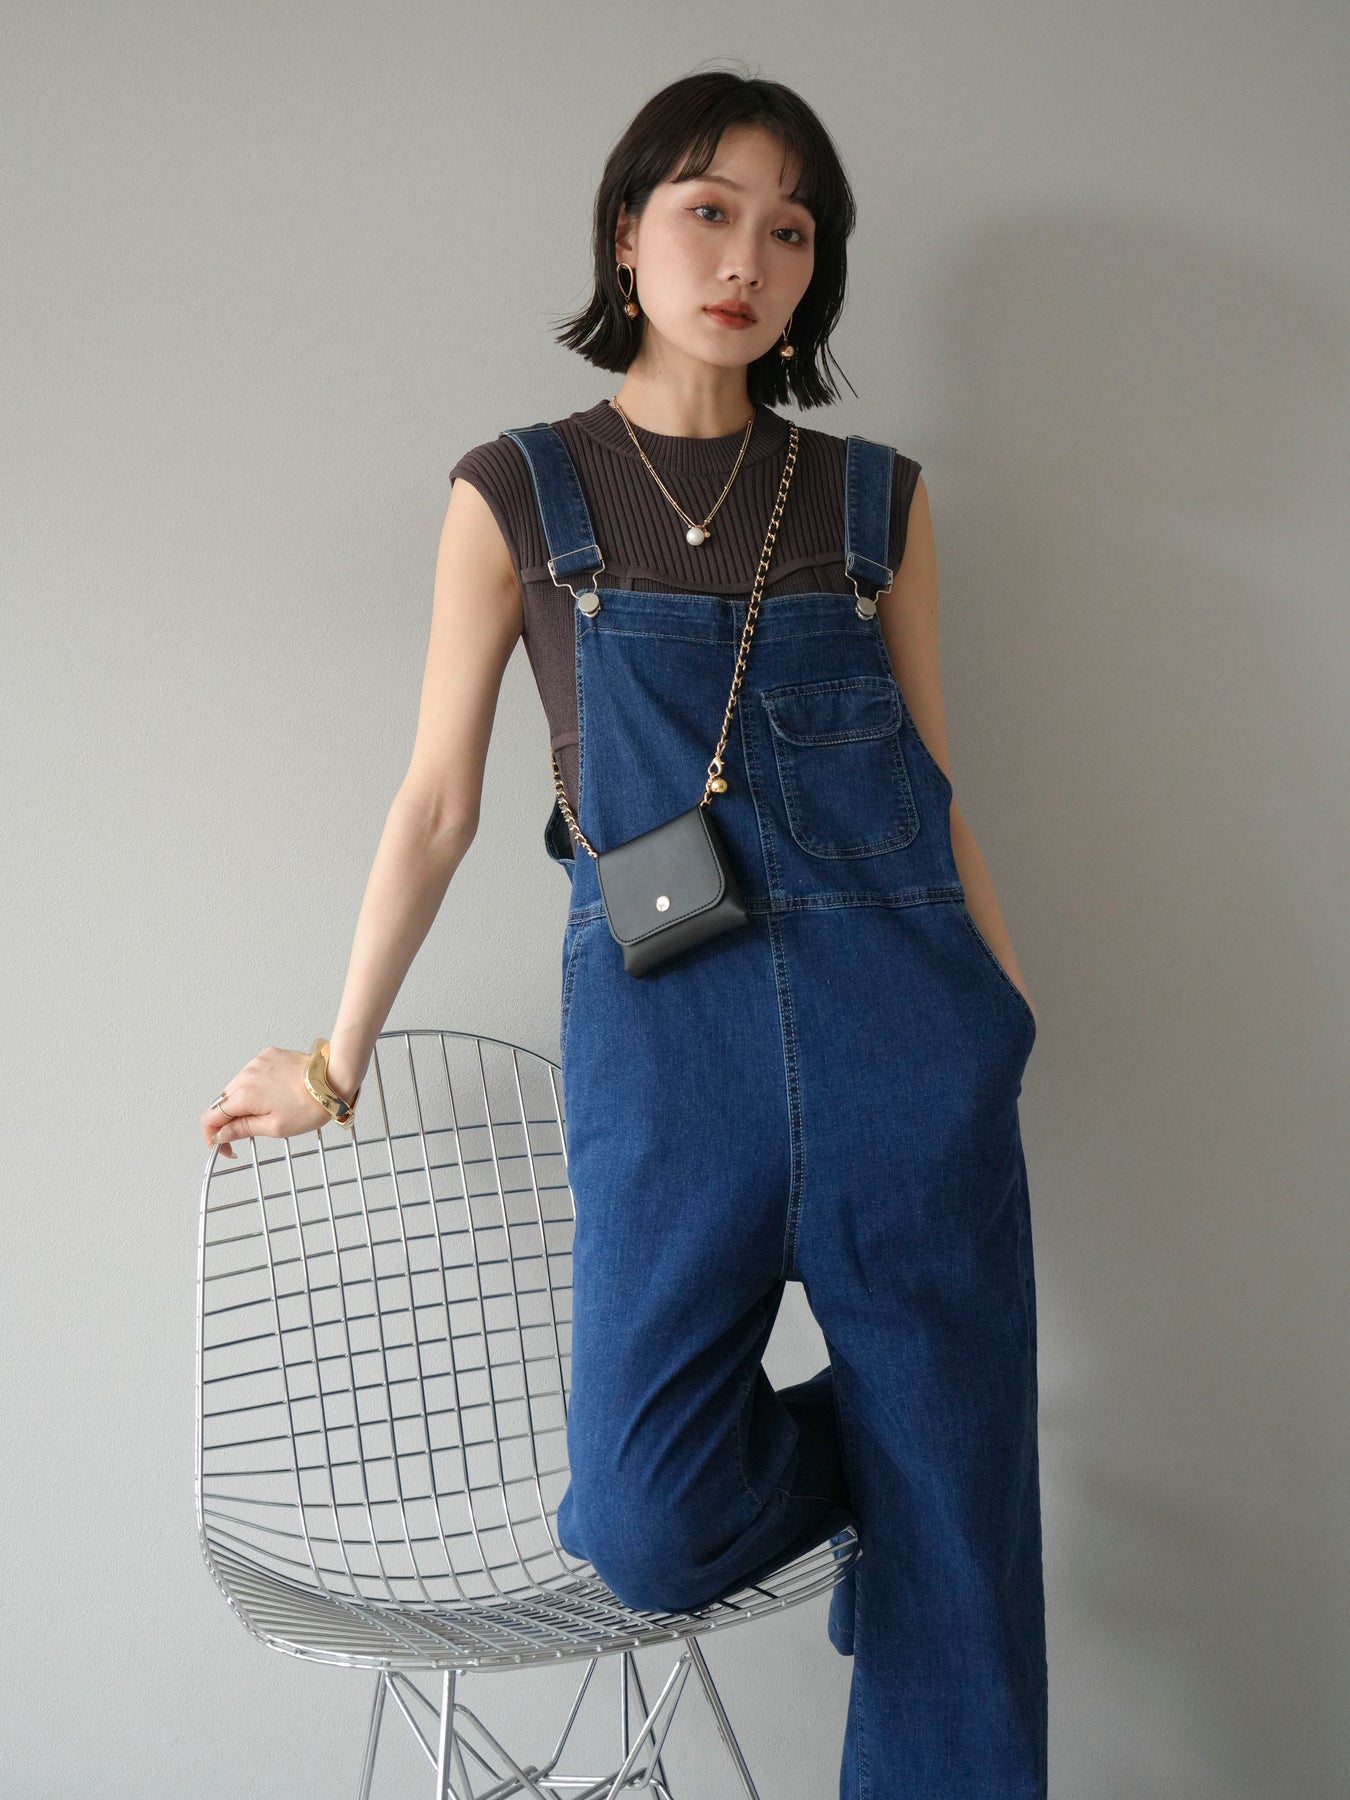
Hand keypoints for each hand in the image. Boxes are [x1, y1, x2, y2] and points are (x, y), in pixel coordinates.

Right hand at [201, 1045, 331, 1159]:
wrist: (333, 1079)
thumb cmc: (310, 1105)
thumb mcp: (275, 1127)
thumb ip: (243, 1130)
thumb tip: (220, 1135)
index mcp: (244, 1095)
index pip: (210, 1117)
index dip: (212, 1135)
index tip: (224, 1146)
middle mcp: (246, 1074)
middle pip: (222, 1102)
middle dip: (229, 1120)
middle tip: (248, 1133)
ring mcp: (256, 1062)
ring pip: (236, 1088)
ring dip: (243, 1103)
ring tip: (267, 1112)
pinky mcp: (268, 1055)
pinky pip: (252, 1074)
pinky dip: (256, 1087)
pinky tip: (274, 1095)